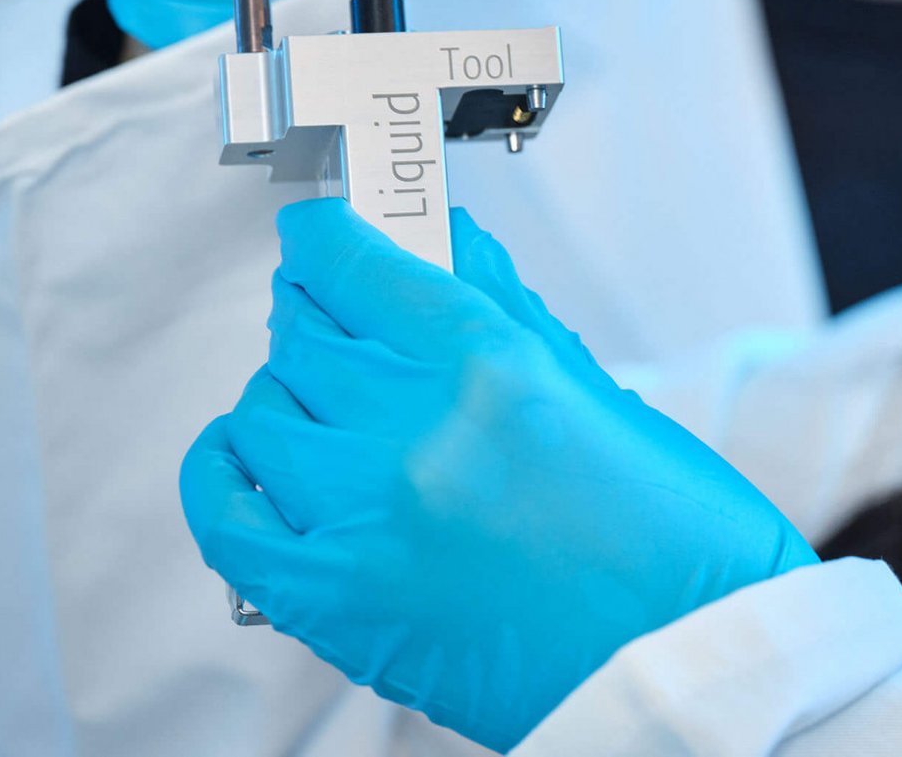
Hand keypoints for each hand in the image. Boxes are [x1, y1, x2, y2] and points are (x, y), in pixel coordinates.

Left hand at [180, 200, 817, 751]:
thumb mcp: (599, 394)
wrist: (677, 668)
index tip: (320, 234)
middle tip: (336, 313)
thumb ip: (505, 308)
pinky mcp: (333, 599)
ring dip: (285, 394)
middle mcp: (413, 431)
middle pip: (303, 332)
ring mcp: (362, 517)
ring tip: (324, 402)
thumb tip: (448, 243)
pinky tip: (247, 456)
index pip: (356, 264)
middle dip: (315, 311)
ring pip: (260, 414)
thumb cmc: (671, 543)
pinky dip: (224, 475)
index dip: (326, 237)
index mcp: (489, 366)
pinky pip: (226, 519)